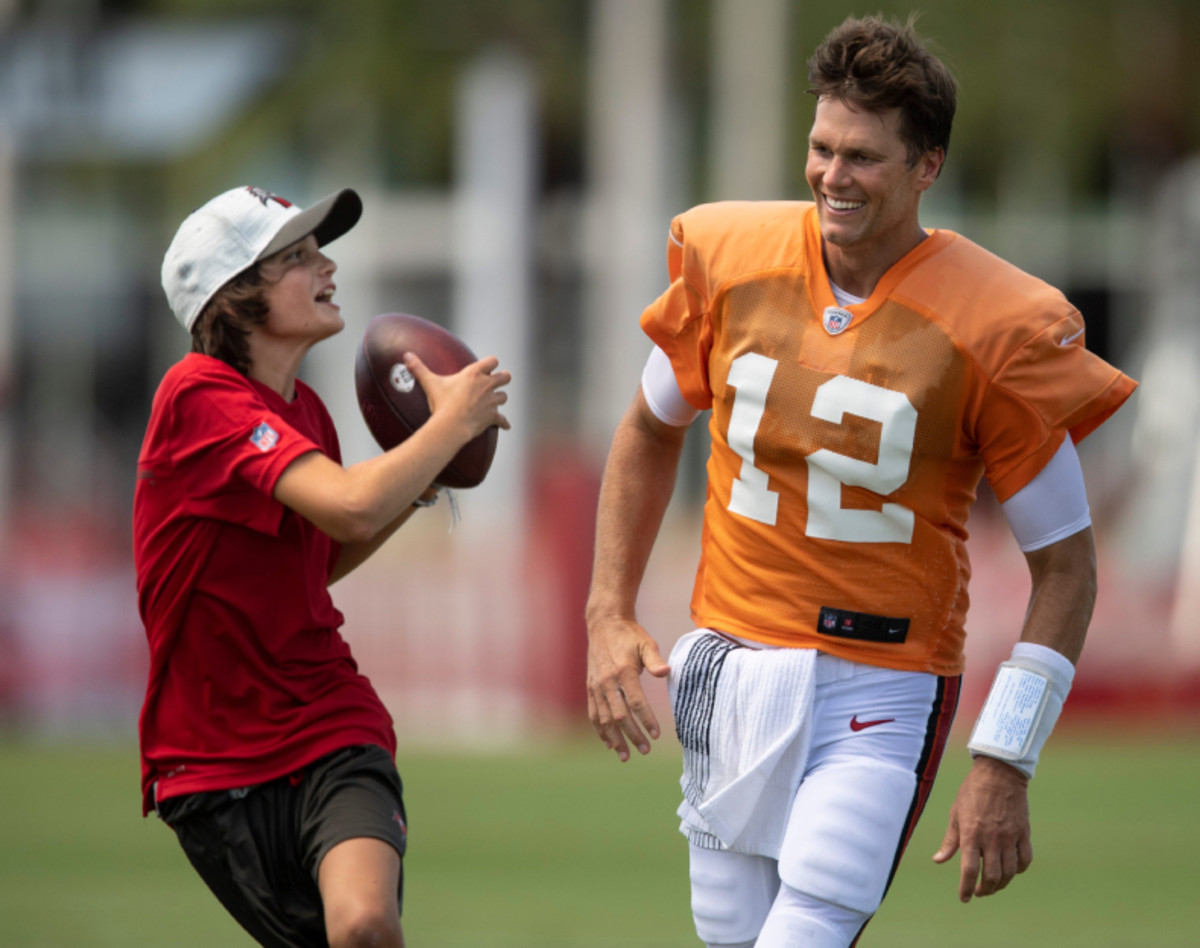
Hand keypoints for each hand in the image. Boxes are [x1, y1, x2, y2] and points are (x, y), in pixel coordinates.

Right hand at [404, 352, 511, 440]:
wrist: (451, 425)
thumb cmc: (441, 403)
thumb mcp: (430, 383)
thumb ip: (419, 368)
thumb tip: (406, 356)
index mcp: (474, 374)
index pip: (492, 361)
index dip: (492, 364)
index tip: (489, 367)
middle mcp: (486, 385)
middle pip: (505, 377)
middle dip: (503, 379)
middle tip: (499, 381)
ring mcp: (491, 401)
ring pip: (504, 397)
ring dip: (499, 399)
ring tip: (494, 401)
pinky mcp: (492, 417)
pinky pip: (502, 419)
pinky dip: (503, 422)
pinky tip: (505, 425)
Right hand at [586, 616, 669, 761]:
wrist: (604, 624)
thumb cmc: (630, 635)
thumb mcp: (646, 643)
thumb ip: (655, 660)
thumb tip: (667, 672)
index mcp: (624, 671)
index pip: (636, 702)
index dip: (646, 719)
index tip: (657, 734)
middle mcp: (608, 681)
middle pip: (620, 715)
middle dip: (632, 735)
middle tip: (645, 750)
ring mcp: (597, 686)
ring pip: (604, 719)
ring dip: (615, 738)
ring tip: (626, 755)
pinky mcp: (591, 688)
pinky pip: (593, 713)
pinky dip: (600, 730)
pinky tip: (609, 743)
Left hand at [933, 755, 1032, 901]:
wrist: (998, 774)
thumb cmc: (972, 793)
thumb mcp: (955, 814)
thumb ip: (950, 840)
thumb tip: (939, 860)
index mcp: (971, 834)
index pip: (969, 871)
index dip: (966, 889)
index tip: (964, 898)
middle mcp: (991, 839)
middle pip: (991, 877)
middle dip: (984, 890)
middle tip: (979, 892)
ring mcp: (1009, 837)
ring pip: (1009, 872)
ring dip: (1000, 884)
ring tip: (993, 885)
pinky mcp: (1023, 833)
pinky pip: (1024, 860)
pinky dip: (1018, 870)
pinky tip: (1011, 870)